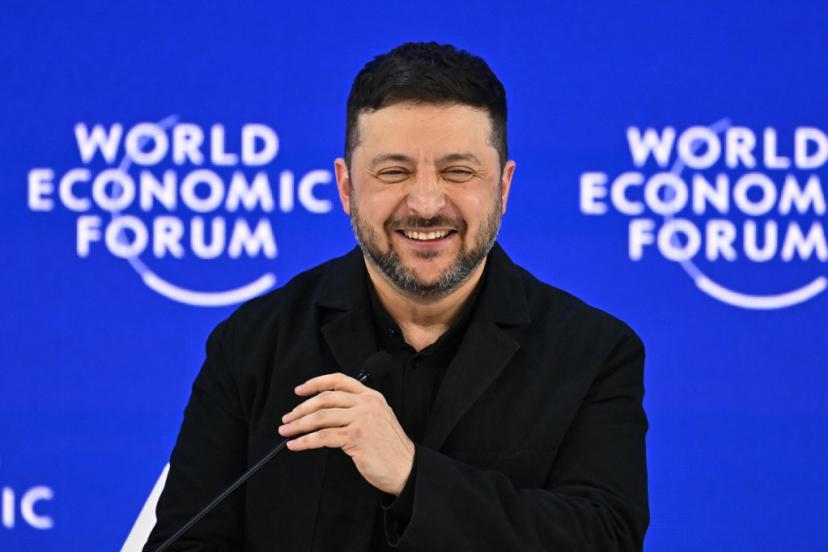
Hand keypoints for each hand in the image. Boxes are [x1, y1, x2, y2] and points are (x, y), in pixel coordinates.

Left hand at [278, 372, 414, 495]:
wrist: (405, 468)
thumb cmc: (389, 448)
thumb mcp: (378, 418)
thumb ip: (357, 409)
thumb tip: (324, 411)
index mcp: (371, 396)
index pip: (339, 380)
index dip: (316, 383)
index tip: (299, 390)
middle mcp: (367, 404)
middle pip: (325, 399)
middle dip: (301, 408)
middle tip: (287, 418)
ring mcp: (362, 419)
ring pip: (321, 417)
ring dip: (299, 425)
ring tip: (286, 431)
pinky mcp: (356, 437)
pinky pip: (322, 437)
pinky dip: (304, 441)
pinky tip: (295, 445)